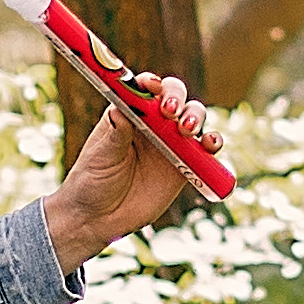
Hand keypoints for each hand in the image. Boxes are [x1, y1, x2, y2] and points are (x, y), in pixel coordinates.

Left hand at [38, 91, 206, 272]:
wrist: (99, 219)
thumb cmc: (92, 181)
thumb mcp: (100, 156)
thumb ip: (115, 134)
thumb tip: (119, 108)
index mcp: (129, 113)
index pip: (145, 89)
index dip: (152, 83)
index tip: (152, 86)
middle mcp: (152, 123)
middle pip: (174, 97)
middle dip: (177, 98)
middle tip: (171, 112)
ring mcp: (170, 144)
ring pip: (193, 118)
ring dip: (196, 117)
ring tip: (187, 129)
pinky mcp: (184, 166)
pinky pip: (204, 151)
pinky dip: (212, 143)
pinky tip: (210, 145)